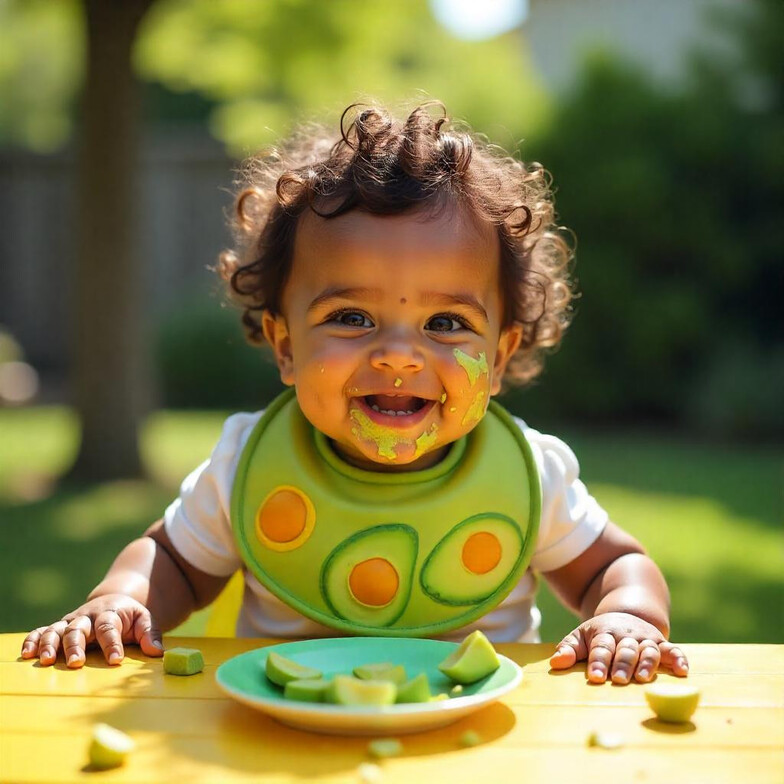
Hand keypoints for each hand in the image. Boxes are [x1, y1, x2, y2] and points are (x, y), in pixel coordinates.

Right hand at [20, 594, 163, 668]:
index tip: (115, 659)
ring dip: (50, 644)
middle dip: (76, 645)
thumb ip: (150, 634)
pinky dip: (33, 640)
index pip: (109, 628)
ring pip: (57, 630)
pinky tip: (27, 654)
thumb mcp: (145, 620)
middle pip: (78, 629)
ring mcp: (72, 622)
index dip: (112, 643)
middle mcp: (87, 617)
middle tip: (76, 662)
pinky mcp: (60, 627)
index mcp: (110, 614)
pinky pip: (42, 631)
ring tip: (47, 661)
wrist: (115, 600)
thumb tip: (156, 652)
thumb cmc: (130, 616)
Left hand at [549, 612, 688, 683]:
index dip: (599, 662)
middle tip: (619, 680)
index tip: (596, 677)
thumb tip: (555, 663)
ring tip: (643, 679)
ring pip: (648, 650)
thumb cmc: (599, 634)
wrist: (625, 615)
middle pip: (625, 650)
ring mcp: (645, 638)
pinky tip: (682, 671)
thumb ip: (568, 649)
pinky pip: (673, 650)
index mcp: (604, 633)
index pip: (601, 647)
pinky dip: (679, 659)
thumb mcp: (581, 637)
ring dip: (647, 664)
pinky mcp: (661, 643)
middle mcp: (626, 635)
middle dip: (622, 665)